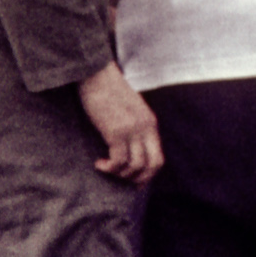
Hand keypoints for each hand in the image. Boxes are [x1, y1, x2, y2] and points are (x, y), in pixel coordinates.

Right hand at [75, 64, 160, 183]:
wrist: (97, 74)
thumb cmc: (109, 91)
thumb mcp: (131, 109)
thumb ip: (135, 126)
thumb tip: (131, 148)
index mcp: (150, 123)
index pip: (158, 158)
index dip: (148, 174)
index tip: (134, 182)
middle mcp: (145, 128)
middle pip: (152, 165)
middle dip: (138, 179)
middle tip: (121, 181)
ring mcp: (132, 130)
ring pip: (135, 166)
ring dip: (119, 174)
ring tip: (106, 168)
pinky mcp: (116, 131)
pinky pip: (118, 161)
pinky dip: (109, 168)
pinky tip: (99, 164)